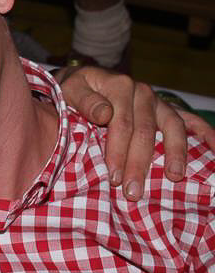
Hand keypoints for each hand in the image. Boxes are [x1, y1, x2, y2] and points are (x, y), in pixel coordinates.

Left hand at [56, 66, 213, 200]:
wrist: (83, 81)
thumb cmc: (75, 90)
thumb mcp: (71, 90)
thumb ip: (85, 101)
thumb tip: (105, 114)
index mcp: (119, 86)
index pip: (122, 123)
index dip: (118, 151)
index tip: (114, 178)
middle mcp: (142, 92)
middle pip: (145, 131)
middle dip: (140, 163)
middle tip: (133, 192)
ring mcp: (157, 101)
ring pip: (172, 126)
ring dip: (175, 153)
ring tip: (174, 177)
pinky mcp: (166, 109)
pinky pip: (190, 120)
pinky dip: (205, 133)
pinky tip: (214, 149)